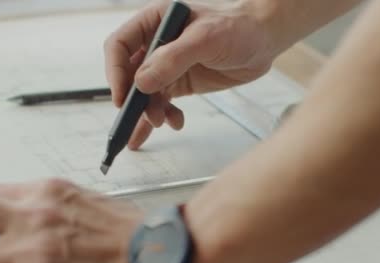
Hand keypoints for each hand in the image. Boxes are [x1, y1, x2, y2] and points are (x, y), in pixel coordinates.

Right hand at [104, 0, 277, 148]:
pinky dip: (163, 116)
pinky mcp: (180, 82)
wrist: (263, 41)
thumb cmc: (238, 28)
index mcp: (154, 21)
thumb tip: (141, 83)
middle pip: (130, 75)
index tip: (122, 98)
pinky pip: (162, 103)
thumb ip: (173, 58)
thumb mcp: (205, 39)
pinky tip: (173, 124)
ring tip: (163, 122)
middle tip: (146, 117)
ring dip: (150, 111)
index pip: (120, 46)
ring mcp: (168, 65)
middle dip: (134, 99)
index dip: (115, 72)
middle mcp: (156, 43)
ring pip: (145, 93)